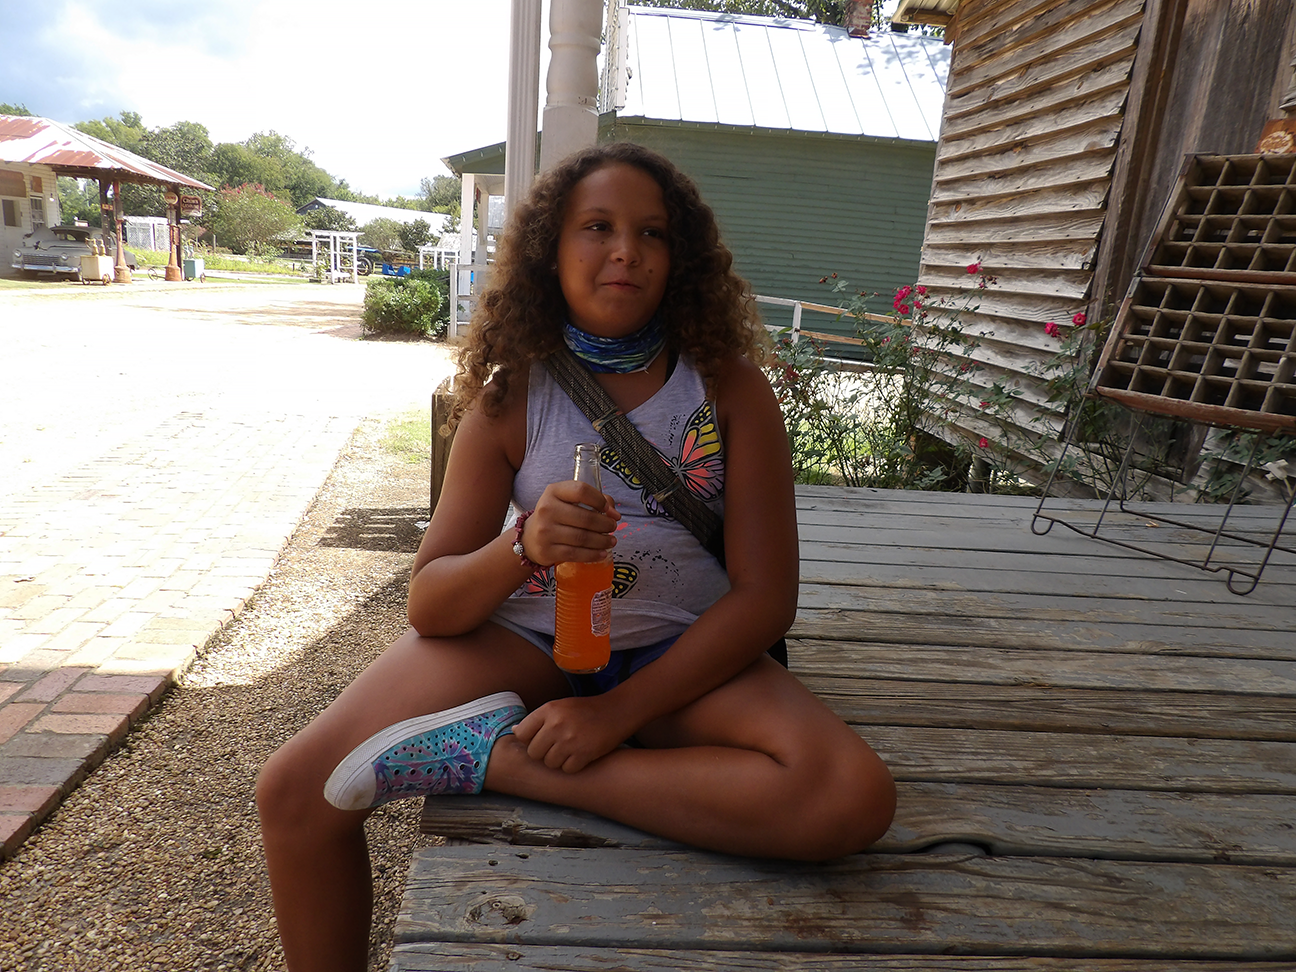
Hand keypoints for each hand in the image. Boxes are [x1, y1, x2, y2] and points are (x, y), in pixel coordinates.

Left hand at [511, 696, 628, 772]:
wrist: (617, 711)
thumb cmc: (585, 710)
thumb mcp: (560, 706)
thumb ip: (538, 719)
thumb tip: (515, 732)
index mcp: (549, 709)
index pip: (521, 734)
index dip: (528, 740)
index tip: (538, 739)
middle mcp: (557, 724)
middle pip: (534, 753)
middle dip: (543, 753)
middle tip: (557, 746)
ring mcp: (570, 740)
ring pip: (549, 764)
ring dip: (558, 761)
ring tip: (570, 749)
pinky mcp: (584, 753)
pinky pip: (567, 769)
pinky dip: (573, 766)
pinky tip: (580, 755)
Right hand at [520, 480, 618, 566]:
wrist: (529, 538)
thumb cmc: (556, 516)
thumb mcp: (568, 501)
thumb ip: (593, 500)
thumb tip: (614, 513)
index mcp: (553, 492)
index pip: (581, 491)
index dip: (600, 500)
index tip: (609, 510)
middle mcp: (547, 509)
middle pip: (585, 518)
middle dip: (605, 524)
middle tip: (613, 527)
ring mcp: (545, 531)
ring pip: (582, 538)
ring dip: (602, 541)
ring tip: (611, 541)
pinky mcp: (547, 551)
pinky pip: (575, 554)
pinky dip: (592, 554)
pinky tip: (602, 553)